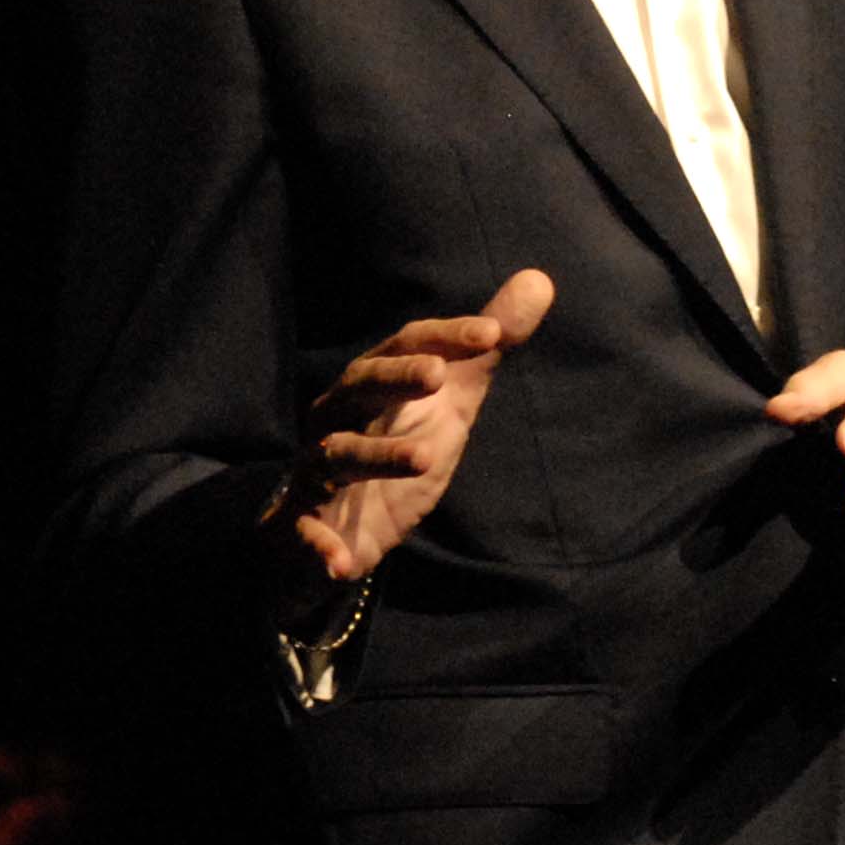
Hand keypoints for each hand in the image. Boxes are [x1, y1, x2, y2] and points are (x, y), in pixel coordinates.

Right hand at [271, 270, 554, 605]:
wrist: (333, 530)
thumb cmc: (392, 449)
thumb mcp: (447, 401)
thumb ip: (483, 350)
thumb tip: (539, 280)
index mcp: (370, 384)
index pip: (405, 346)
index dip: (446, 337)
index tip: (492, 334)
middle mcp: (337, 420)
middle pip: (359, 388)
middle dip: (395, 378)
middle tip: (439, 375)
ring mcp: (317, 473)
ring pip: (338, 455)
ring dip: (378, 456)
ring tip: (425, 459)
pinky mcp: (305, 529)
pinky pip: (304, 536)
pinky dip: (317, 548)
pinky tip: (338, 564)